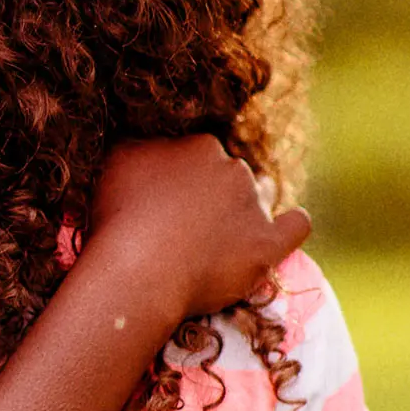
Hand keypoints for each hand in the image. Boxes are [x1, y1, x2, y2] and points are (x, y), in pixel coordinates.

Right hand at [88, 136, 311, 323]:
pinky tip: (285, 224)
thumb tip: (145, 139)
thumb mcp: (114, 161)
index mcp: (199, 146)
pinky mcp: (266, 245)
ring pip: (257, 197)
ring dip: (241, 210)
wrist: (139, 271)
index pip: (197, 154)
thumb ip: (136, 143)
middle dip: (210, 192)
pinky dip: (291, 224)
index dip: (179, 175)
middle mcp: (232, 169)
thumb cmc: (119, 217)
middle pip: (228, 175)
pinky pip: (295, 226)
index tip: (163, 196)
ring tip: (215, 235)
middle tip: (182, 221)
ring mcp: (254, 207)